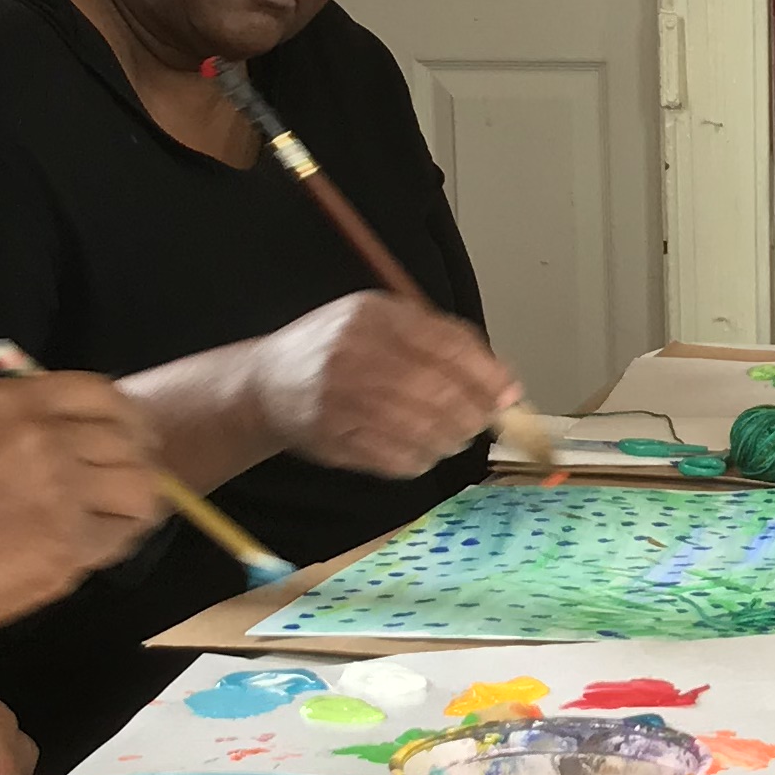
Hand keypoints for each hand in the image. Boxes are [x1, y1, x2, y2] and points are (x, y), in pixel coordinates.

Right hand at [0, 371, 165, 652]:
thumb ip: (5, 419)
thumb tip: (58, 421)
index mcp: (8, 401)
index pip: (101, 391)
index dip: (124, 415)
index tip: (129, 434)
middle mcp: (42, 437)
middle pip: (127, 439)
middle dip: (134, 459)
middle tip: (125, 482)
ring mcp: (59, 493)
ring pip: (139, 487)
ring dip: (133, 501)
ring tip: (115, 516)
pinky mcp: (67, 547)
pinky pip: (122, 537)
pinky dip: (116, 540)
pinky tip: (96, 545)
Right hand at [256, 293, 520, 478]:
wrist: (266, 382)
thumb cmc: (339, 349)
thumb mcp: (383, 321)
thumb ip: (441, 340)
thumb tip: (503, 381)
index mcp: (373, 315)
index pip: (446, 345)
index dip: (486, 374)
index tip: (508, 394)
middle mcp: (354, 352)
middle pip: (437, 391)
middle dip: (472, 413)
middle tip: (483, 422)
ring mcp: (339, 398)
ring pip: (420, 430)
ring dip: (450, 440)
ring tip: (455, 438)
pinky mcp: (332, 438)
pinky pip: (394, 459)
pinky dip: (421, 460)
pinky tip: (423, 452)